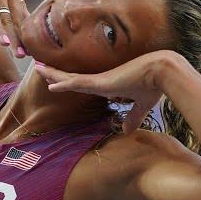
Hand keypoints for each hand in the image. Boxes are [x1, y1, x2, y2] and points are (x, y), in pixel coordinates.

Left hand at [33, 51, 178, 134]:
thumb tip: (128, 131)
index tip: (55, 80)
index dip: (67, 81)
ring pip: (69, 78)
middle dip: (54, 74)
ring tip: (37, 68)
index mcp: (106, 84)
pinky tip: (50, 84)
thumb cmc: (153, 84)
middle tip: (39, 68)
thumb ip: (133, 117)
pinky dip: (63, 83)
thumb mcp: (141, 105)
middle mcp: (99, 80)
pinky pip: (77, 82)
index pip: (81, 83)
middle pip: (71, 77)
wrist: (163, 71)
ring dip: (53, 74)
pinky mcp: (101, 82)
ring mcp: (99, 80)